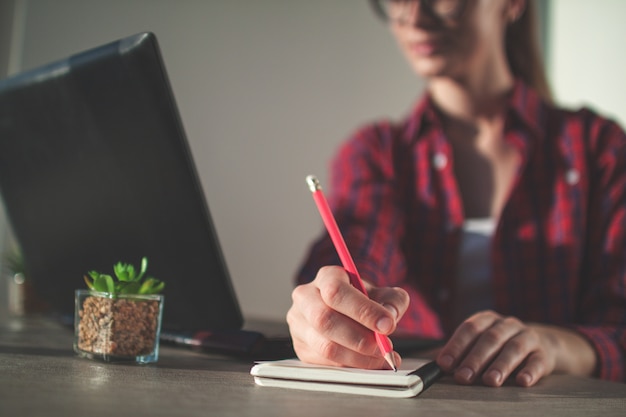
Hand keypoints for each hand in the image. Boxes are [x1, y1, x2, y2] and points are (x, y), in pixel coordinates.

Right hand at [286, 266, 408, 368]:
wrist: (349, 313)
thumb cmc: (364, 301)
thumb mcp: (383, 294)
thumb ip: (392, 301)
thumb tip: (389, 317)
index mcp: (326, 276)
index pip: (336, 291)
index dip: (362, 310)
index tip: (387, 325)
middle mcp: (306, 297)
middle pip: (324, 319)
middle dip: (359, 338)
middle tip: (383, 347)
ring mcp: (299, 323)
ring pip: (324, 345)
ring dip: (357, 357)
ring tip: (379, 357)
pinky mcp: (301, 347)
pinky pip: (324, 362)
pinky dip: (350, 366)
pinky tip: (367, 363)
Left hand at [436, 310, 596, 386]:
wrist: (541, 344)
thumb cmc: (501, 347)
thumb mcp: (481, 343)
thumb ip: (460, 353)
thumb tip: (435, 365)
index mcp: (487, 320)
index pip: (469, 328)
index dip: (456, 345)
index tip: (444, 364)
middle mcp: (507, 325)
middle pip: (490, 339)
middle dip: (475, 359)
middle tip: (463, 377)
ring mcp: (527, 337)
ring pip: (513, 349)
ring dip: (500, 365)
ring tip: (490, 381)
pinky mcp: (544, 354)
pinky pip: (537, 361)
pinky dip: (530, 371)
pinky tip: (523, 381)